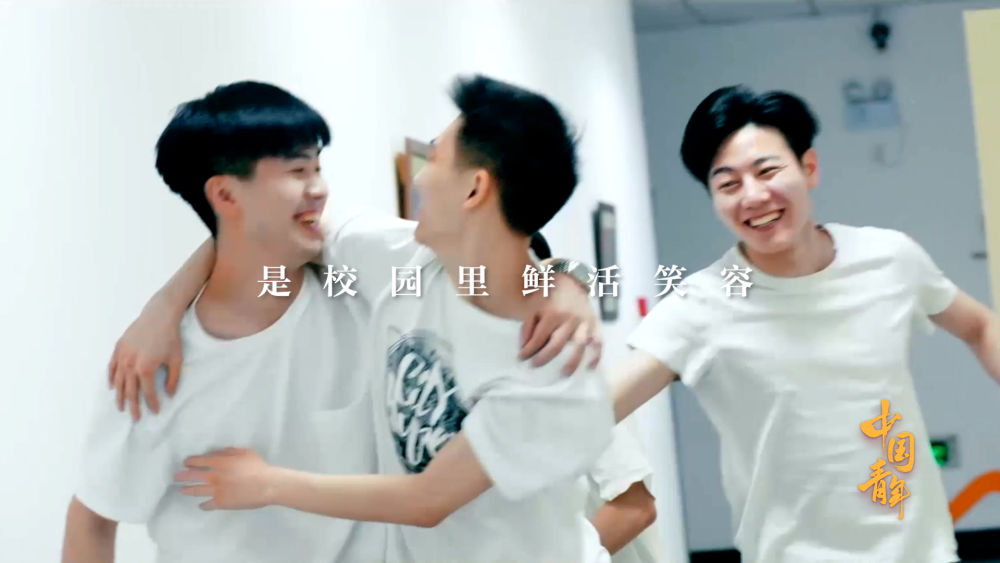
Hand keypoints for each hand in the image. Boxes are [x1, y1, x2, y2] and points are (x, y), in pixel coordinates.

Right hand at [108, 294, 183, 420]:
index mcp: (145, 369)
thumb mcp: (177, 359)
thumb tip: (169, 394)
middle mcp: (130, 364)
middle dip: (133, 406)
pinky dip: (111, 378)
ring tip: (121, 407)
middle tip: (136, 418)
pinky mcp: (118, 348)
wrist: (159, 315)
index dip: (152, 404)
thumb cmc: (170, 337)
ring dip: (119, 396)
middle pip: (130, 391)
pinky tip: (112, 387)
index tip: (156, 412)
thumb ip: (173, 379)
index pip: (148, 392)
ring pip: (118, 381)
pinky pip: (111, 367)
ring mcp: (122, 356)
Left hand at [175, 448, 275, 509]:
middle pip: (193, 476)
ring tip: (183, 490)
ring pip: (196, 490)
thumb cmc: (258, 467)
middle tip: (177, 477)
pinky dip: (203, 505)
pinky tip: (201, 505)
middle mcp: (214, 476)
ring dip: (188, 490)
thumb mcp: (245, 452)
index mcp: (219, 462)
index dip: (190, 461)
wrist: (266, 485)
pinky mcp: (221, 503)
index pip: (198, 461)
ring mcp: (216, 490)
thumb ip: (229, 451)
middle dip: (183, 476)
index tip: (185, 462)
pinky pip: (208, 505)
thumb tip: (217, 453)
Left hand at [519, 274, 601, 374]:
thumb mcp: (533, 306)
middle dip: (543, 358)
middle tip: (534, 366)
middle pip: (556, 345)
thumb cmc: (549, 294)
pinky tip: (589, 368)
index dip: (528, 351)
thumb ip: (527, 327)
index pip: (538, 338)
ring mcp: (584, 322)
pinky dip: (596, 356)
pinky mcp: (595, 324)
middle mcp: (569, 319)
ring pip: (579, 346)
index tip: (521, 358)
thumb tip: (524, 348)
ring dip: (571, 363)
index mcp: (552, 313)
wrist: (571, 280)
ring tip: (562, 375)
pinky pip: (598, 342)